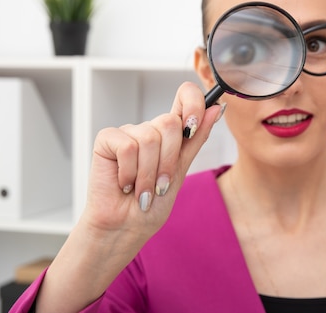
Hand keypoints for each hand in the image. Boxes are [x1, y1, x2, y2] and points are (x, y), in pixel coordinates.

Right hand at [83, 81, 223, 245]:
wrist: (125, 228)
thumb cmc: (151, 205)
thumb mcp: (180, 171)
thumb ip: (196, 139)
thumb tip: (217, 108)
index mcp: (171, 134)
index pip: (185, 96)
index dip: (194, 102)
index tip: (193, 125)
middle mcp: (150, 129)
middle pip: (169, 123)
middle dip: (168, 161)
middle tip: (159, 185)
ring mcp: (128, 132)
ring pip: (149, 139)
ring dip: (148, 174)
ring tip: (141, 190)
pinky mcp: (107, 139)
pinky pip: (127, 148)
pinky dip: (129, 173)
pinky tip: (124, 184)